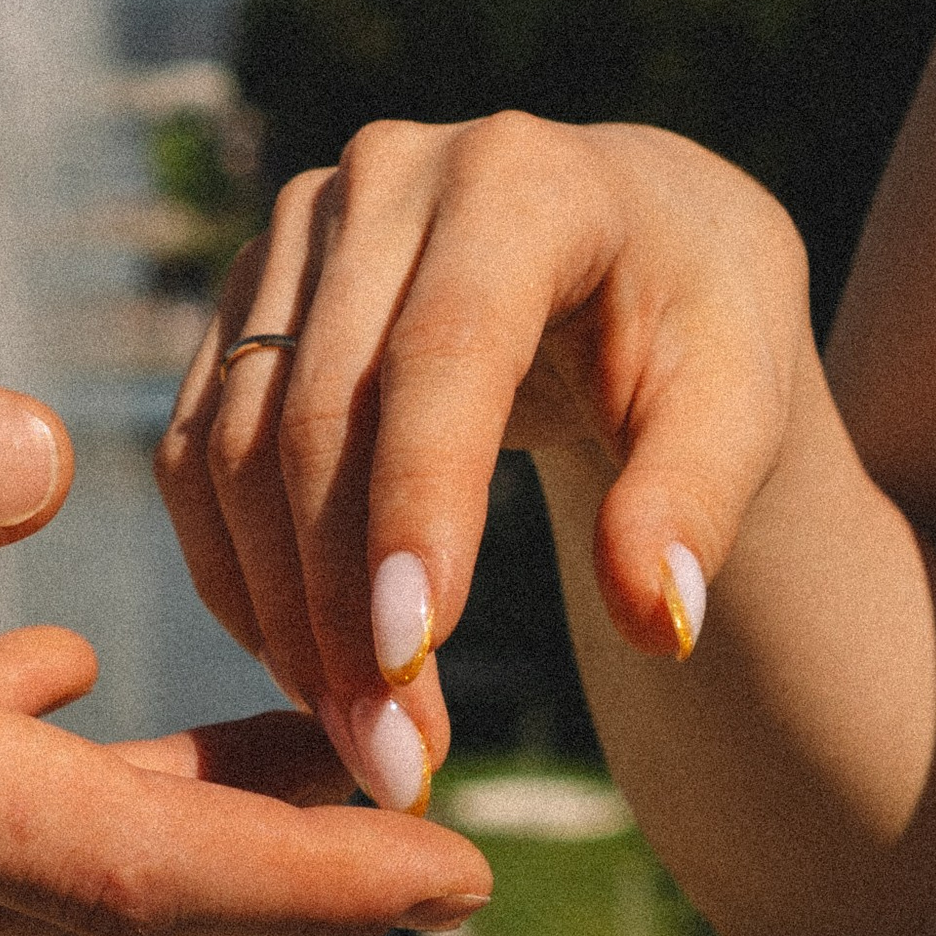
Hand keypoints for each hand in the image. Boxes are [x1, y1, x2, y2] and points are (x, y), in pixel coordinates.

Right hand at [155, 115, 810, 807]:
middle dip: (342, 601)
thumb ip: (696, 501)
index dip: (414, 509)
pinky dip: (235, 568)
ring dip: (280, 606)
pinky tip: (297, 665)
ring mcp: (296, 231)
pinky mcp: (244, 295)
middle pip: (318, 409)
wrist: (631, 245)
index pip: (442, 354)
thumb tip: (657, 620)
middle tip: (391, 757)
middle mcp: (385, 178)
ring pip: (236, 439)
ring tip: (355, 737)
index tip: (410, 660)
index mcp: (522, 178)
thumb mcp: (738, 401)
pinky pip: (197, 448)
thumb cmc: (698, 325)